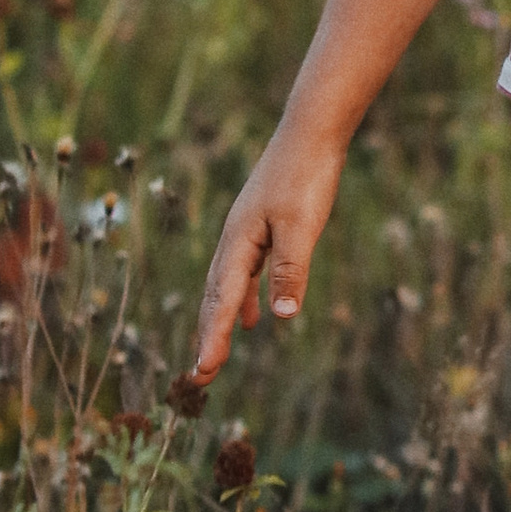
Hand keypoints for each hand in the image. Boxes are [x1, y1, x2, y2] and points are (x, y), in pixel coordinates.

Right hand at [188, 123, 343, 384]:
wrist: (310, 134)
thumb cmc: (305, 177)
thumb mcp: (301, 226)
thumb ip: (290, 270)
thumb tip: (281, 318)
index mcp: (239, 243)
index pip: (221, 301)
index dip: (212, 339)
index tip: (203, 373)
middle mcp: (235, 241)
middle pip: (214, 298)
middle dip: (207, 337)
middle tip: (201, 377)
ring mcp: (246, 234)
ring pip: (227, 288)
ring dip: (220, 321)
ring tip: (216, 355)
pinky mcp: (261, 228)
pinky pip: (245, 275)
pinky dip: (243, 299)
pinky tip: (252, 317)